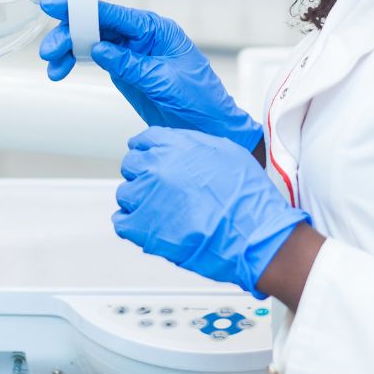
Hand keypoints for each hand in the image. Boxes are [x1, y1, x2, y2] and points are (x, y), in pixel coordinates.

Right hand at [39, 0, 263, 151]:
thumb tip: (100, 49)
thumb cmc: (199, 98)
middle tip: (50, 49)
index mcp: (156, 29)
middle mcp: (142, 36)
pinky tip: (63, 70)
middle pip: (97, 25)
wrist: (208, 127)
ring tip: (54, 66)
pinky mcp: (124, 69)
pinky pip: (95, 59)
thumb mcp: (163, 79)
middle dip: (70, 34)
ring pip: (91, 41)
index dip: (82, 8)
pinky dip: (76, 62)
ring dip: (69, 50)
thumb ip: (130, 64)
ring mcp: (131, 52)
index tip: (57, 4)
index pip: (114, 14)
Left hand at [113, 126, 309, 296]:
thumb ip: (195, 146)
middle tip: (160, 189)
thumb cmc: (246, 196)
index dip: (148, 152)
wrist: (252, 232)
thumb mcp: (226, 152)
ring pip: (125, 193)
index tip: (151, 162)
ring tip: (161, 212)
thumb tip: (183, 149)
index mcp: (175, 144)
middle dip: (143, 175)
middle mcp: (156, 166)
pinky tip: (150, 226)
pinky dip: (132, 224)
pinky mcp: (142, 228)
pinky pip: (121, 222)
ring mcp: (146, 196)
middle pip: (131, 165)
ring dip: (139, 201)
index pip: (143, 141)